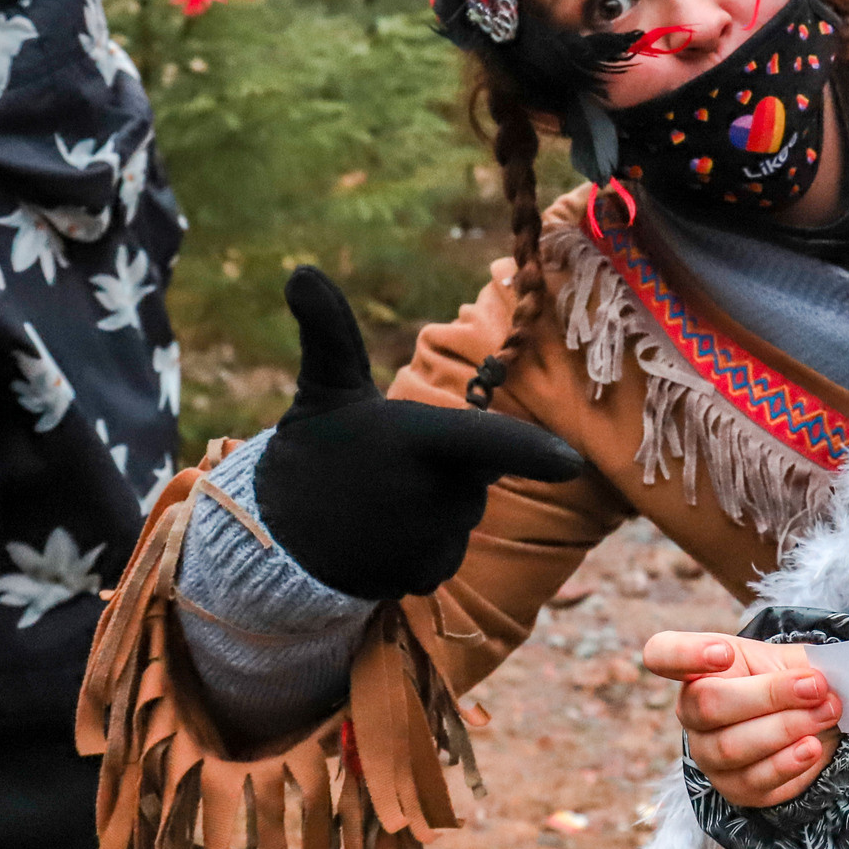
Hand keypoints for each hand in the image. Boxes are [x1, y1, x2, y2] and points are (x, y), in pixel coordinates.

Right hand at [253, 267, 586, 600]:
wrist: (274, 539)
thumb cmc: (315, 450)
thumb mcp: (324, 386)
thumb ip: (330, 330)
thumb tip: (300, 271)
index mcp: (417, 441)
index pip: (487, 443)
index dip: (532, 452)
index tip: (574, 462)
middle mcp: (430, 497)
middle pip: (480, 472)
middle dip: (452, 466)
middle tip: (392, 464)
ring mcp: (429, 541)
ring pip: (466, 511)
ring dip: (439, 504)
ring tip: (383, 500)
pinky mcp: (426, 576)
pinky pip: (451, 549)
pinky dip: (427, 542)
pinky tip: (386, 535)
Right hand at [645, 630, 840, 808]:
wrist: (811, 721)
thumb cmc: (792, 681)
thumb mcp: (794, 659)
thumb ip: (802, 663)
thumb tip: (822, 678)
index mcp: (698, 667)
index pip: (662, 654)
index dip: (684, 654)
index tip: (724, 653)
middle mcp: (692, 712)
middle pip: (708, 705)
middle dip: (769, 695)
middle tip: (816, 687)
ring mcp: (708, 754)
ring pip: (731, 747)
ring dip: (786, 728)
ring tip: (827, 712)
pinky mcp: (734, 788)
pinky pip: (754, 780)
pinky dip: (787, 763)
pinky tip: (812, 748)